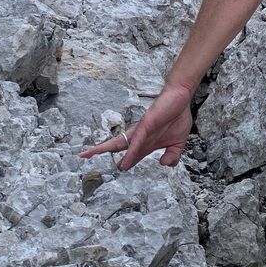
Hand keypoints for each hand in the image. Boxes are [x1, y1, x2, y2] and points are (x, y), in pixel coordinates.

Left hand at [78, 82, 193, 170]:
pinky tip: (124, 160)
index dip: (125, 161)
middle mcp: (139, 136)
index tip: (119, 168)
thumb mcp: (177, 144)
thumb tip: (164, 164)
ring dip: (104, 148)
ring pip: (119, 142)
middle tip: (84, 155)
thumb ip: (172, 156)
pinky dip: (130, 152)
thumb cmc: (177, 118)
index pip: (131, 153)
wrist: (181, 98)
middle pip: (116, 145)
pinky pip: (136, 141)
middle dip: (100, 150)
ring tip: (90, 154)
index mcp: (146, 141)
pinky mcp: (146, 125)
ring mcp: (141, 130)